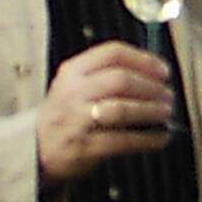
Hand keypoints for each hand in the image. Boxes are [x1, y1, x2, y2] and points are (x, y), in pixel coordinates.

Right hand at [36, 41, 173, 181]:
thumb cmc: (65, 114)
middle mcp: (73, 92)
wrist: (35, 148)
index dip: (144, 60)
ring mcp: (77, 120)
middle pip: (120, 80)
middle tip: (167, 94)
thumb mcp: (74, 85)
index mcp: (73, 71)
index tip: (163, 70)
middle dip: (150, 87)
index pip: (112, 54)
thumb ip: (105, 74)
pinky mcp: (84, 147)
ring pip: (121, 109)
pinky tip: (160, 137)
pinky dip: (147, 139)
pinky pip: (122, 141)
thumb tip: (153, 74)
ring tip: (165, 112)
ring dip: (150, 110)